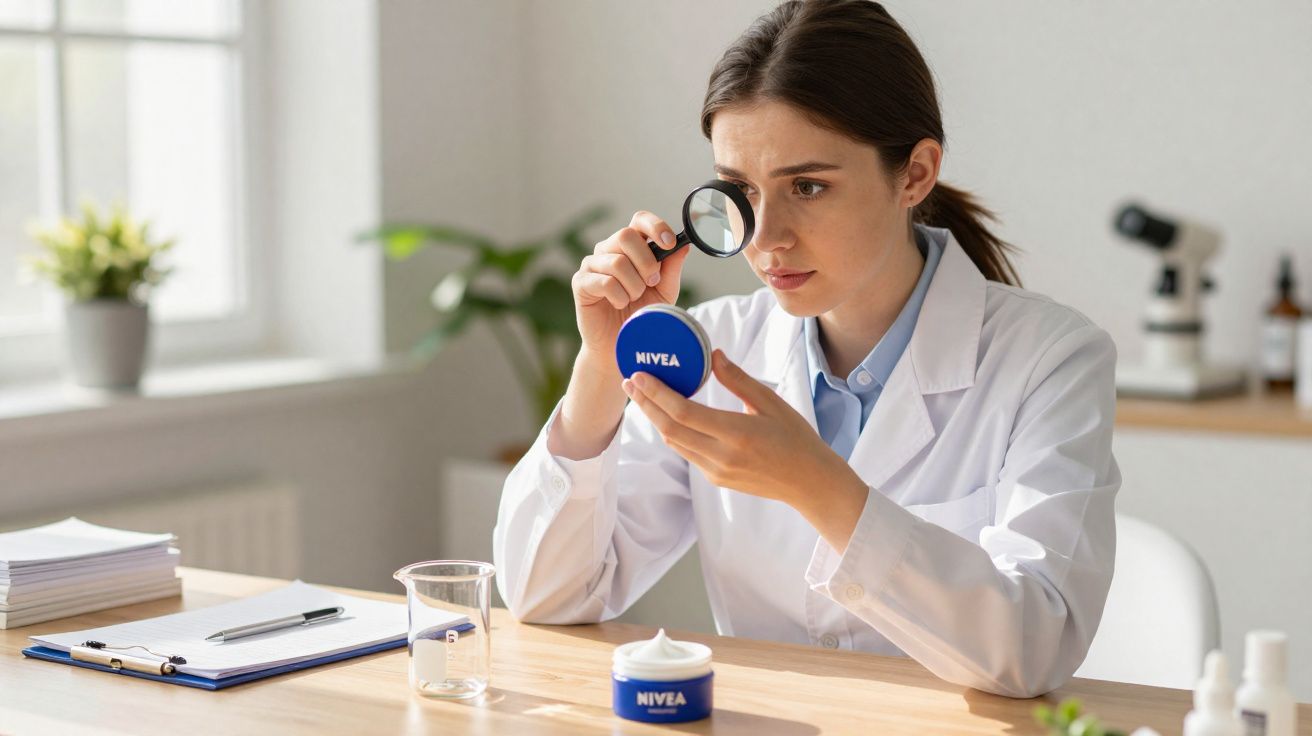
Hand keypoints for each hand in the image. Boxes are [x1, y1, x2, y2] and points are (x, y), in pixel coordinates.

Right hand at [571, 211, 692, 358]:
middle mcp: (608, 250)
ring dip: (634, 285)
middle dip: (646, 261)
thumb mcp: (664, 290)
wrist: (621, 343)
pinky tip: (619, 304)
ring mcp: (592, 265)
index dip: (654, 226)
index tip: (669, 243)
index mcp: (630, 246)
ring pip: (617, 261)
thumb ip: (672, 267)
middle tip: (651, 282)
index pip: (639, 220)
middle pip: (626, 235)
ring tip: (633, 298)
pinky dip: (619, 297)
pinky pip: (605, 282)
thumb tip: (683, 245)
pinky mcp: (581, 282)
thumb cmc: (641, 313)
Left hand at [622, 349, 868, 542]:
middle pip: (669, 428)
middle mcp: (721, 455)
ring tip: (642, 395)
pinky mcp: (716, 478)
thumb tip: (713, 354)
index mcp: (736, 434)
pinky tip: (668, 415)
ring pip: (674, 442)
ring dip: (655, 419)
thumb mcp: (771, 403)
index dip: (656, 393)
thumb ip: (738, 380)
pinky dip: (672, 432)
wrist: (809, 482)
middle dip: (645, 404)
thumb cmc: (796, 438)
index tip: (639, 375)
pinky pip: (686, 452)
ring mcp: (716, 470)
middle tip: (630, 382)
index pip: (683, 412)